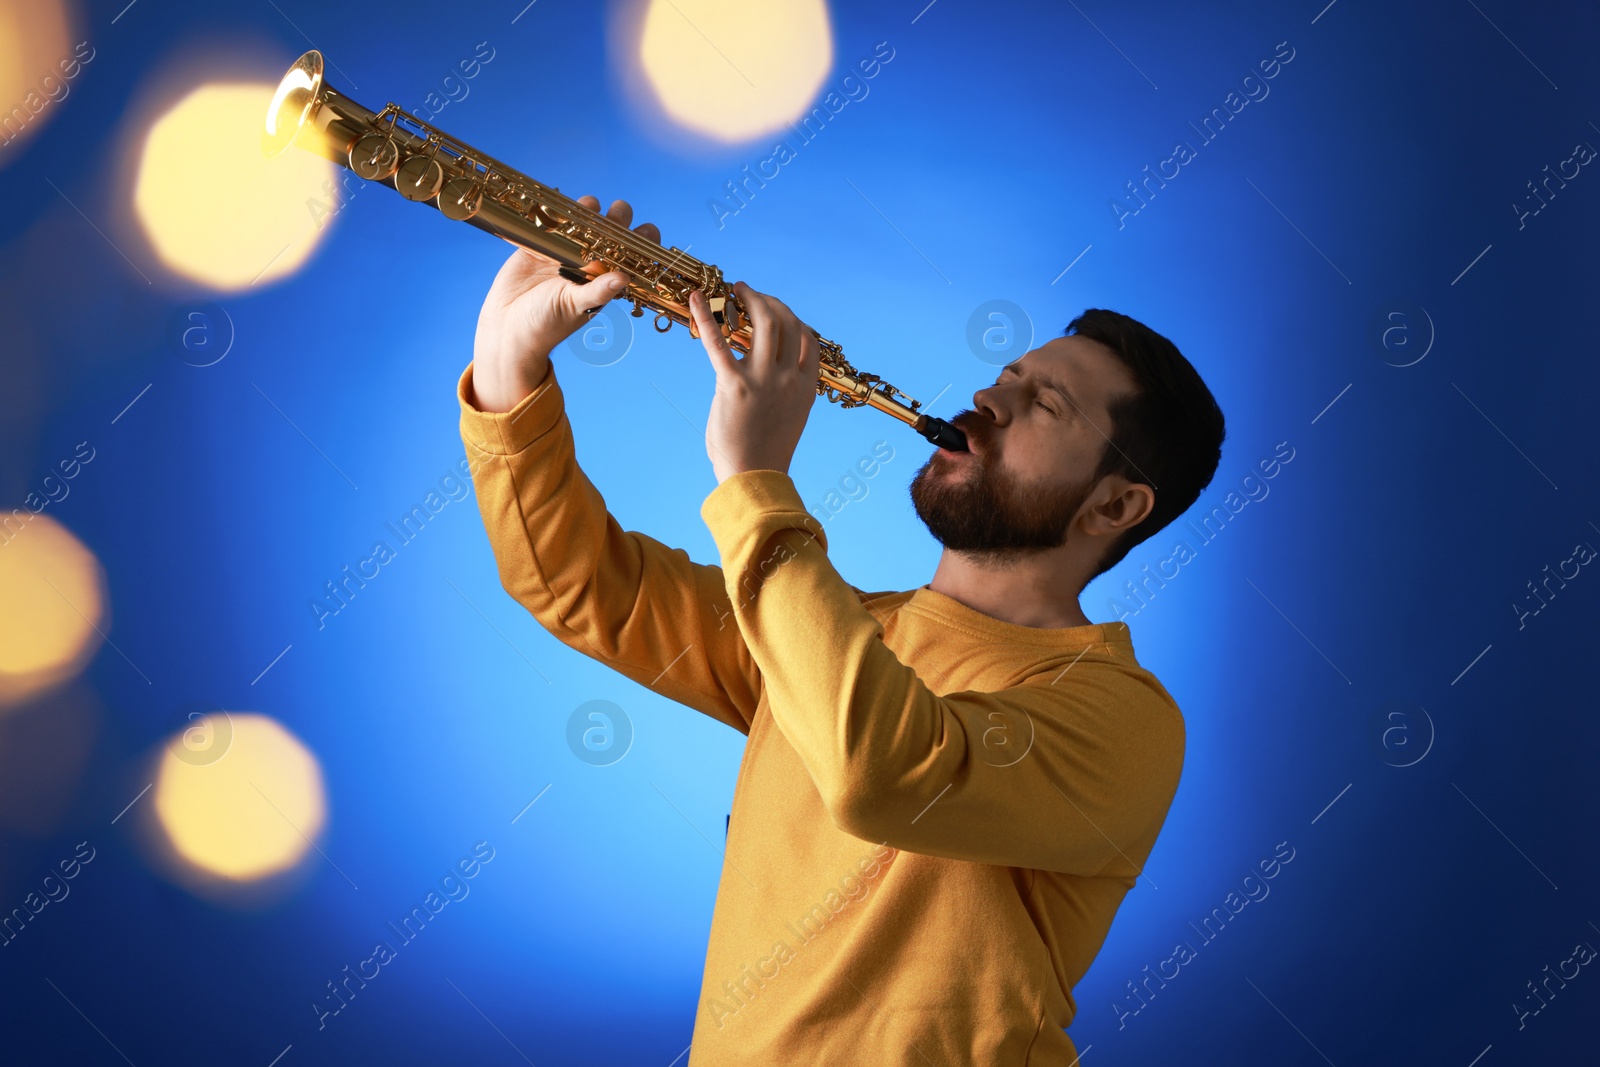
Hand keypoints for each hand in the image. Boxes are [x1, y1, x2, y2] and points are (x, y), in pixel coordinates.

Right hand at [470, 197, 659, 412]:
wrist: (508, 328)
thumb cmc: (547, 325)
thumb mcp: (575, 307)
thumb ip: (598, 291)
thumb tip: (623, 278)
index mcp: (603, 278)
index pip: (630, 256)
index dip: (641, 242)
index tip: (647, 231)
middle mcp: (587, 262)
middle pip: (610, 232)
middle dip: (618, 218)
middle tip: (618, 213)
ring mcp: (563, 251)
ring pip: (583, 222)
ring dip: (590, 209)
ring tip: (591, 205)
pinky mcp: (538, 244)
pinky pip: (550, 222)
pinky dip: (556, 211)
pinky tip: (562, 203)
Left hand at [688, 281, 819, 484]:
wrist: (753, 477)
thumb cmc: (765, 452)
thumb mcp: (790, 417)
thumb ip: (786, 390)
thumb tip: (768, 371)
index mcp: (805, 387)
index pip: (808, 340)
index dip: (793, 319)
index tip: (777, 311)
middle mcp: (788, 378)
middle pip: (787, 323)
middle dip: (770, 301)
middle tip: (750, 293)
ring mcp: (764, 380)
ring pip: (765, 322)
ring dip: (751, 298)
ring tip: (736, 289)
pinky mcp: (733, 385)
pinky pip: (718, 343)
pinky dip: (705, 316)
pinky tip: (696, 298)